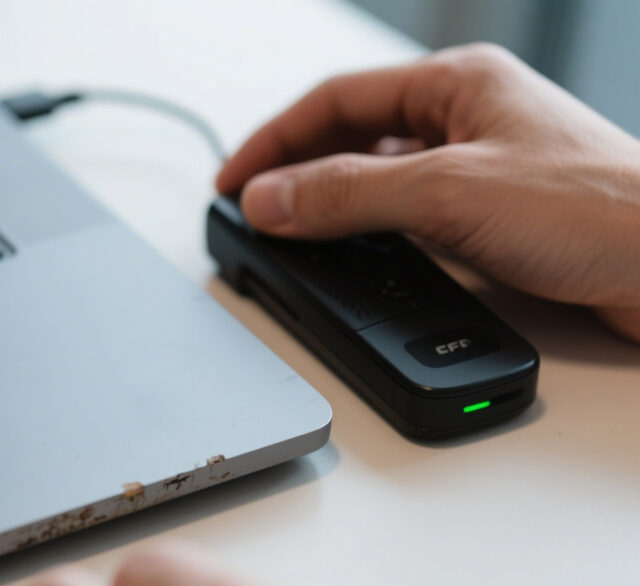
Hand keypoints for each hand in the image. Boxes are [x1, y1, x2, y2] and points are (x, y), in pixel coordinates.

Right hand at [215, 44, 639, 342]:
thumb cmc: (598, 209)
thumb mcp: (447, 192)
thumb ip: (349, 195)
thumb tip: (271, 198)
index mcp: (457, 83)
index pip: (336, 100)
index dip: (274, 141)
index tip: (234, 182)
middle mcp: (466, 119)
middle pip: (352, 135)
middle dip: (296, 170)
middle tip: (253, 208)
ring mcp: (480, 168)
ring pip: (379, 177)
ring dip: (331, 202)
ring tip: (291, 231)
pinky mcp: (492, 217)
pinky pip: (407, 215)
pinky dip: (369, 233)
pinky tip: (355, 255)